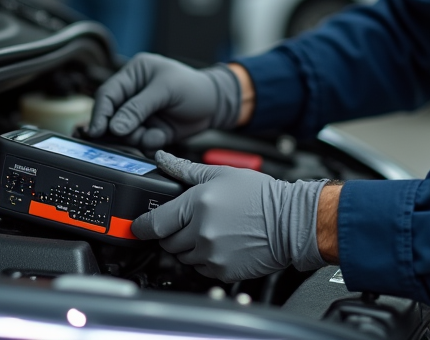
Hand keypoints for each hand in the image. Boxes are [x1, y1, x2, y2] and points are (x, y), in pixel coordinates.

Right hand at [87, 54, 240, 149]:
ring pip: (123, 133)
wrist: (216, 105)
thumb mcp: (166, 90)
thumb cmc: (194, 87)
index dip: (100, 113)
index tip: (96, 130)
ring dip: (136, 137)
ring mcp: (140, 114)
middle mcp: (133, 94)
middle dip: (117, 129)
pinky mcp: (149, 130)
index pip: (108, 93)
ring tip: (154, 133)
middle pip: (111, 116)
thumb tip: (114, 127)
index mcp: (134, 74)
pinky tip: (161, 136)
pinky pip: (139, 142)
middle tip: (124, 136)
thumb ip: (138, 108)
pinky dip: (148, 142)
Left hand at [130, 151, 326, 281]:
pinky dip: (204, 259)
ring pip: (182, 257)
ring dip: (187, 247)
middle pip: (166, 242)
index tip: (138, 226)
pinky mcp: (222, 271)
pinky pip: (200, 269)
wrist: (291, 221)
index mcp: (198, 204)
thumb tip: (163, 158)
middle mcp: (202, 231)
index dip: (142, 226)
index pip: (154, 223)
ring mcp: (212, 254)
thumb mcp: (222, 174)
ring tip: (209, 232)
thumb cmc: (262, 196)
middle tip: (187, 223)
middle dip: (171, 233)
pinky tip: (220, 244)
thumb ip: (185, 169)